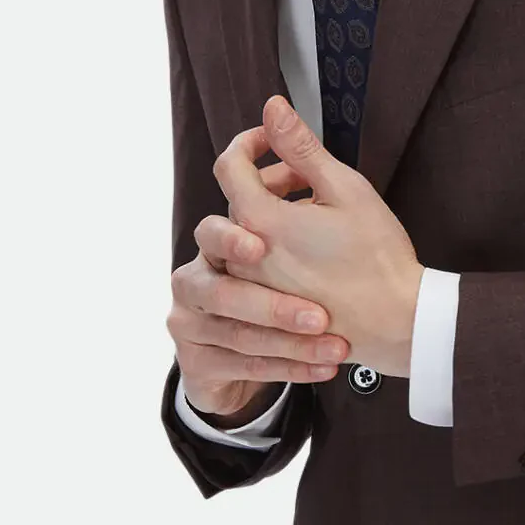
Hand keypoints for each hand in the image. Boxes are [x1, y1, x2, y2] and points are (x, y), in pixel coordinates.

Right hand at [166, 210, 352, 416]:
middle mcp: (193, 283)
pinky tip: (323, 369)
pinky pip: (244, 367)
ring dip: (292, 344)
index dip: (230, 239)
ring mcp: (189, 326)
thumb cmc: (287, 285)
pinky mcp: (198, 364)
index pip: (210, 234)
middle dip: (271, 307)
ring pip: (238, 336)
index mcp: (214, 248)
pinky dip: (289, 368)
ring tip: (336, 347)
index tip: (260, 248)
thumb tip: (293, 156)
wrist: (264, 352)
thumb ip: (290, 202)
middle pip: (219, 292)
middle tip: (318, 317)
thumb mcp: (290, 246)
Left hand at [214, 95, 424, 378]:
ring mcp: (251, 287)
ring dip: (273, 213)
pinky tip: (313, 250)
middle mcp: (243, 257)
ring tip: (318, 216)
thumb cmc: (377, 258)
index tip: (275, 137)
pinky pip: (254, 266)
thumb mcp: (345, 188)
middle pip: (238, 198)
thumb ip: (301, 146)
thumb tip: (272, 108)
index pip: (229, 164)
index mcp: (259, 221)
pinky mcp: (264, 309)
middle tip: (309, 180)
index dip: (251, 141)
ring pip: (246, 233)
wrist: (395, 323)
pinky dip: (275, 246)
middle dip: (270, 178)